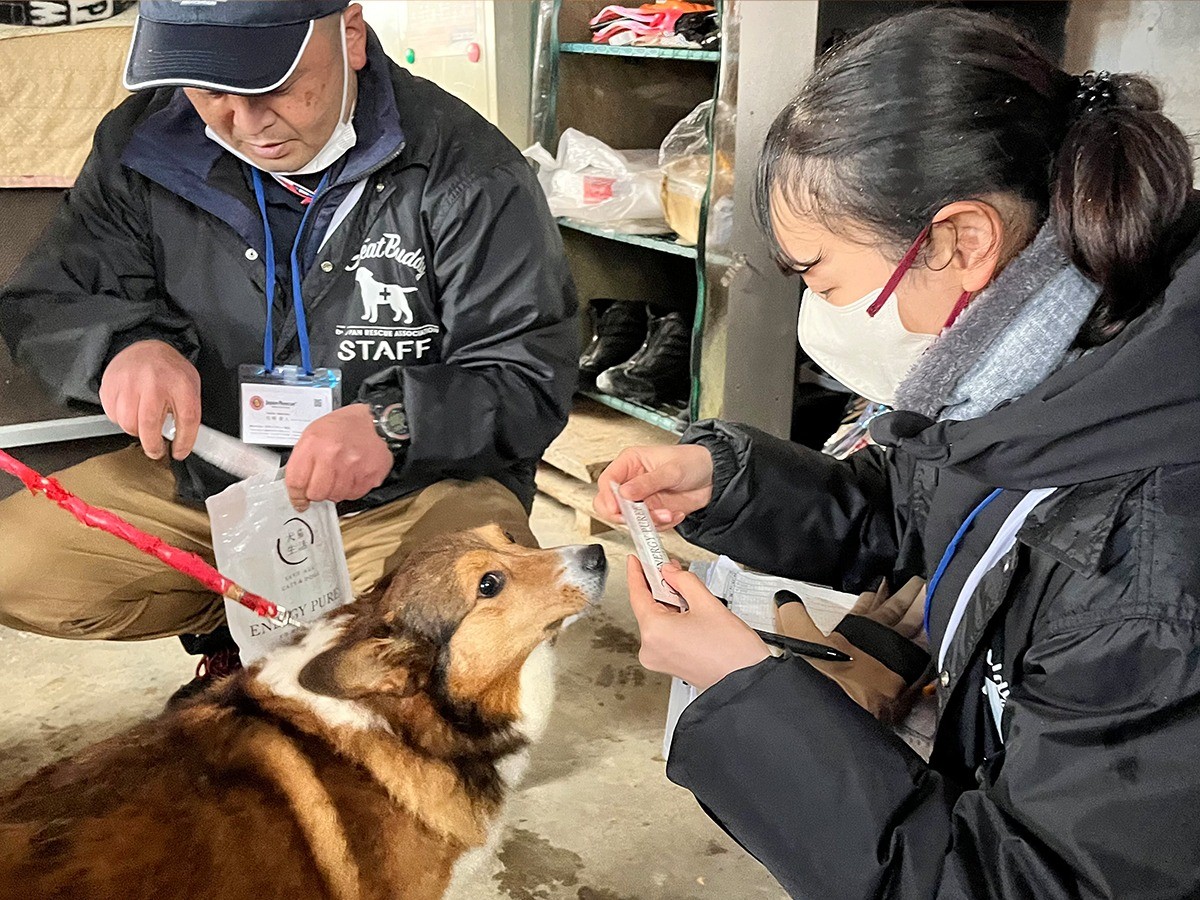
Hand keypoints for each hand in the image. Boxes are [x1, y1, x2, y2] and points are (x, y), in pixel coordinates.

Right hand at [99, 340, 200, 460]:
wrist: (145, 348)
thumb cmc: (168, 371)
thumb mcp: (189, 387)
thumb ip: (188, 413)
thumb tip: (185, 442)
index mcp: (180, 383)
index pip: (186, 419)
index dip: (184, 441)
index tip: (179, 452)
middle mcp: (153, 381)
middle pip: (149, 425)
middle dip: (152, 445)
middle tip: (156, 450)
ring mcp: (129, 382)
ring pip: (128, 423)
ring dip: (136, 431)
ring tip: (143, 424)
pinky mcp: (110, 385)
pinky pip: (112, 415)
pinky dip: (121, 419)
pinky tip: (131, 410)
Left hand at [285, 404, 393, 510]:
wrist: (374, 421)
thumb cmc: (343, 427)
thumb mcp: (312, 434)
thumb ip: (302, 461)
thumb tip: (297, 487)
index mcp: (314, 444)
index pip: (296, 481)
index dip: (296, 495)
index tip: (299, 500)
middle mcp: (333, 455)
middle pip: (316, 493)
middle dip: (317, 492)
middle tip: (321, 483)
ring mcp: (353, 466)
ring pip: (336, 496)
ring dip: (335, 490)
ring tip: (340, 474)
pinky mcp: (370, 474)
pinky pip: (354, 494)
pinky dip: (351, 489)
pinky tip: (352, 475)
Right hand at [595, 444, 714, 529]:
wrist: (715, 477)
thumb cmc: (693, 461)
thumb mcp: (671, 469)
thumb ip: (647, 482)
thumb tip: (624, 493)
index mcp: (631, 463)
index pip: (608, 482)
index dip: (608, 497)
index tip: (616, 509)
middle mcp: (633, 482)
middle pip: (611, 504)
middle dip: (625, 515)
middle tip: (640, 518)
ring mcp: (642, 498)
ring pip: (631, 519)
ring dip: (649, 521)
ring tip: (668, 514)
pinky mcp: (653, 511)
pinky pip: (648, 526)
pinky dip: (662, 524)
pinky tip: (675, 514)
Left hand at [627, 557, 768, 690]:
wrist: (746, 682)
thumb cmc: (731, 652)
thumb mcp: (707, 603)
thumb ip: (684, 581)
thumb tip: (670, 572)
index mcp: (654, 632)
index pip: (637, 594)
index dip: (637, 572)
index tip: (636, 560)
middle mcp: (650, 649)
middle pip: (648, 607)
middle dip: (659, 586)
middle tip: (669, 568)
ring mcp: (658, 659)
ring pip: (657, 621)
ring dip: (668, 602)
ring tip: (684, 589)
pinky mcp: (668, 664)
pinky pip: (664, 634)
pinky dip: (672, 619)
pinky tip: (686, 608)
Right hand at [776, 583, 930, 723]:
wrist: (844, 715)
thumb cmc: (822, 679)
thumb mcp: (800, 640)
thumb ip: (793, 616)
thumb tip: (783, 596)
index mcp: (858, 632)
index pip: (869, 606)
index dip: (876, 592)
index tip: (884, 579)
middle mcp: (882, 645)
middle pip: (898, 615)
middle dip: (907, 597)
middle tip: (919, 581)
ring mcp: (899, 665)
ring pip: (916, 634)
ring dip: (922, 616)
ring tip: (930, 600)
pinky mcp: (909, 688)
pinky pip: (924, 663)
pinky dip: (928, 652)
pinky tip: (934, 647)